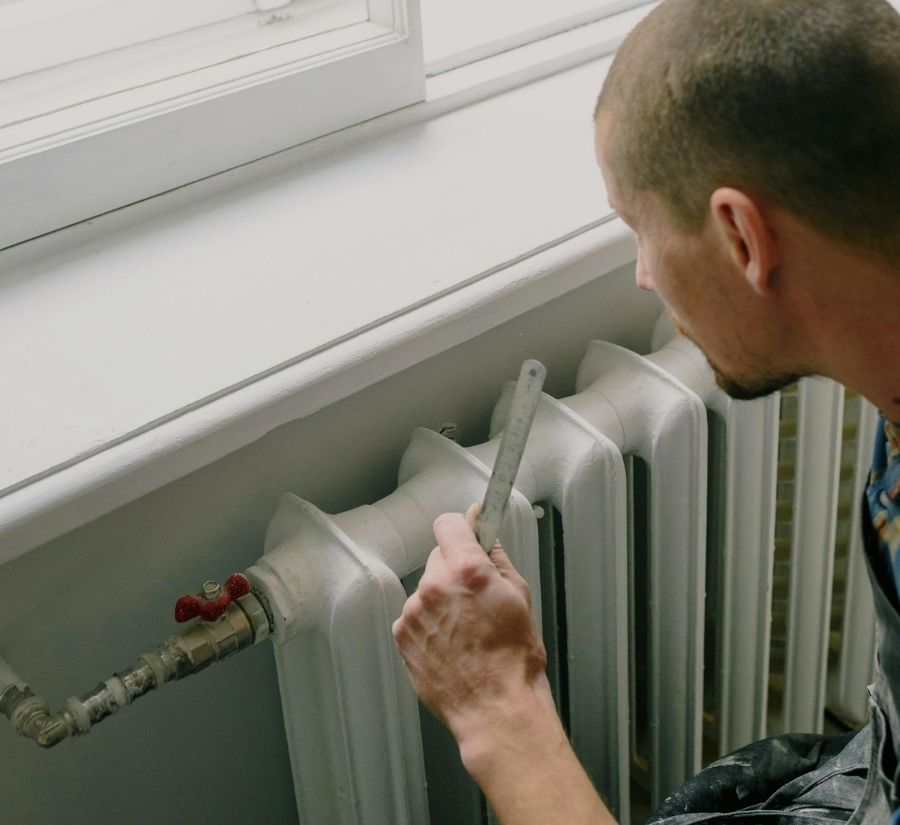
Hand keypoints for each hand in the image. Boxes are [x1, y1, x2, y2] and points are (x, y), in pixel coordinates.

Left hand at [393, 505, 615, 824]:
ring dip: (441, 599)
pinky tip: (451, 644)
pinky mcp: (402, 635)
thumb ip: (496, 558)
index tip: (469, 535)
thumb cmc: (514, 659)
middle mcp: (435, 586)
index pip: (449, 524)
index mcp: (467, 571)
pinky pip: (415, 615)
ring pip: (427, 589)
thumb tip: (485, 533)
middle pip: (439, 557)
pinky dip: (429, 624)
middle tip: (477, 598)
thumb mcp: (520, 597)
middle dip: (455, 569)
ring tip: (465, 630)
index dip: (461, 528)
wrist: (495, 709)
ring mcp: (414, 611)